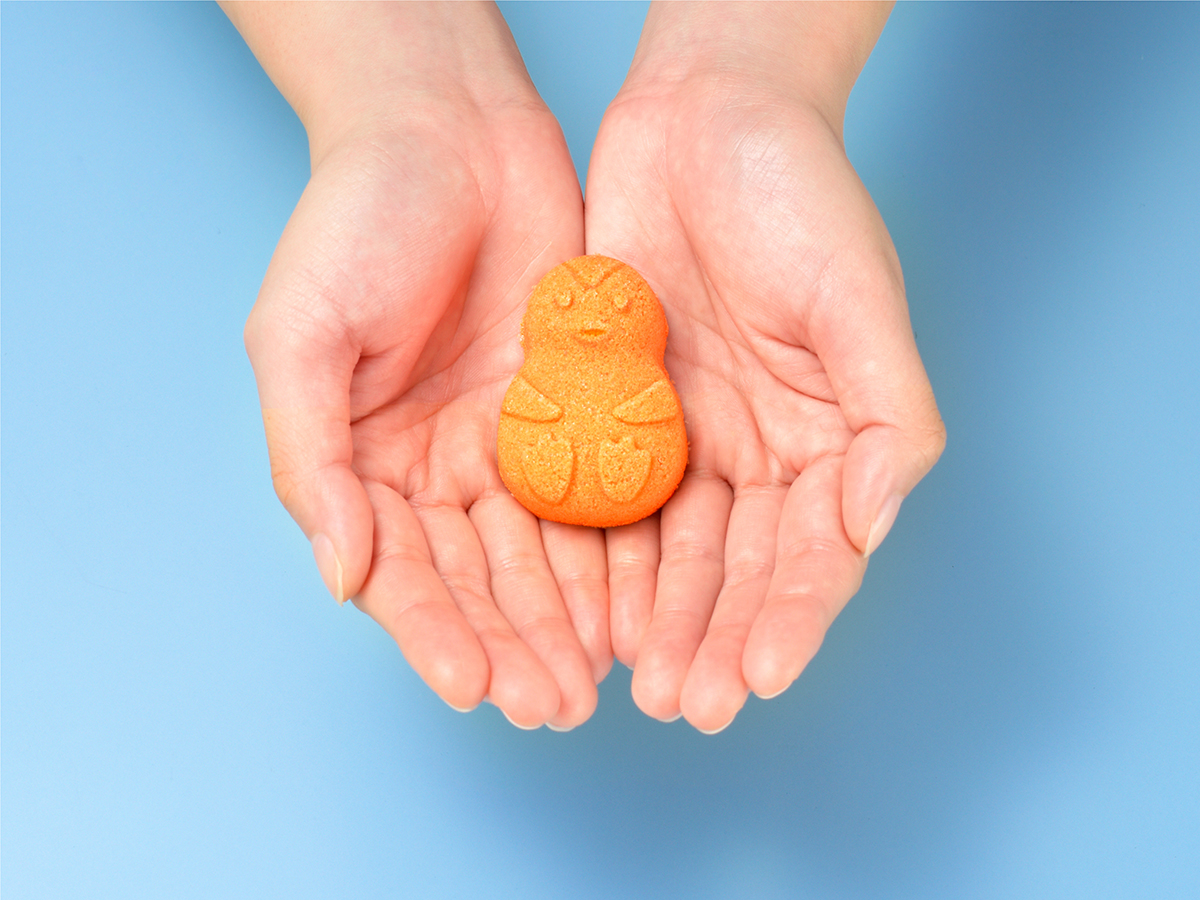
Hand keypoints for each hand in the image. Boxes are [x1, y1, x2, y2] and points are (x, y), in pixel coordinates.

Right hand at [226, 2, 608, 728]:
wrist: (449, 130)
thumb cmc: (353, 220)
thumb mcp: (297, 337)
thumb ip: (312, 460)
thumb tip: (341, 575)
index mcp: (367, 464)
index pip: (401, 571)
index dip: (434, 632)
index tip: (474, 687)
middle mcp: (440, 467)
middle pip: (480, 578)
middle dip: (515, 644)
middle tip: (555, 706)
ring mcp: (512, 442)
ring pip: (545, 551)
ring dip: (569, 618)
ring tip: (601, 678)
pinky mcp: (574, 409)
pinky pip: (599, 491)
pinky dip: (615, 548)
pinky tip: (637, 600)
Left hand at [585, 2, 945, 731]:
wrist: (705, 119)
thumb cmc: (800, 196)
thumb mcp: (861, 299)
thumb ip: (888, 419)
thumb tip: (874, 527)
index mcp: (828, 441)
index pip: (813, 552)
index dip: (791, 619)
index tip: (758, 678)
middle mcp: (759, 453)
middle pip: (739, 569)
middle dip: (714, 638)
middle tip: (683, 704)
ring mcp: (687, 439)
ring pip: (671, 551)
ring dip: (656, 618)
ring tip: (634, 681)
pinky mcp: (619, 413)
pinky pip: (606, 498)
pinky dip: (600, 555)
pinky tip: (587, 606)